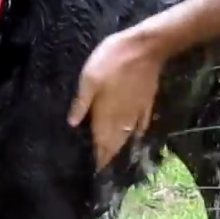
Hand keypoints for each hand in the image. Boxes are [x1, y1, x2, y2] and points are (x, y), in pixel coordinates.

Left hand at [67, 27, 163, 169]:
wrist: (145, 47)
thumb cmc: (112, 60)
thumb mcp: (89, 78)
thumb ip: (81, 103)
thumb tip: (72, 124)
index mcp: (106, 115)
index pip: (101, 143)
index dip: (98, 158)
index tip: (95, 170)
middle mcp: (122, 118)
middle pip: (115, 143)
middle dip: (108, 156)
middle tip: (104, 167)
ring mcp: (137, 111)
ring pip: (128, 136)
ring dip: (121, 147)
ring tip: (116, 157)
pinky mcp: (147, 103)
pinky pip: (143, 123)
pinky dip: (138, 133)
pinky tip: (137, 136)